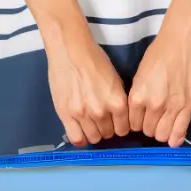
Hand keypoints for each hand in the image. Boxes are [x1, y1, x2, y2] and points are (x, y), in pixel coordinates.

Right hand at [47, 32, 129, 147]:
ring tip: (90, 124)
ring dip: (93, 133)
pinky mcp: (66, 115)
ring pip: (93, 138)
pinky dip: (80, 139)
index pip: (123, 129)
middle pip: (109, 134)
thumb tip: (120, 116)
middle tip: (101, 120)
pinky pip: (76, 138)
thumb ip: (118, 101)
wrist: (70, 51)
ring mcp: (83, 115)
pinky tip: (80, 131)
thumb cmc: (94, 60)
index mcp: (117, 103)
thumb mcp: (116, 80)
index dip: (120, 126)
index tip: (115, 122)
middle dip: (107, 129)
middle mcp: (102, 112)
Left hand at [128, 13, 190, 147]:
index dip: (137, 122)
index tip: (141, 118)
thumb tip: (139, 115)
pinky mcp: (188, 107)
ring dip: (162, 132)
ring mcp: (172, 108)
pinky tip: (174, 138)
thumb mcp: (139, 77)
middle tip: (154, 119)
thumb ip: (138, 98)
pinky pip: (180, 131)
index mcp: (137, 97)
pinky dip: (176, 138)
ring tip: (164, 124)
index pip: (133, 124)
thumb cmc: (158, 54)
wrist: (181, 43)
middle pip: (148, 131)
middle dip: (149, 127)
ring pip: (163, 135)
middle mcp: (153, 106)